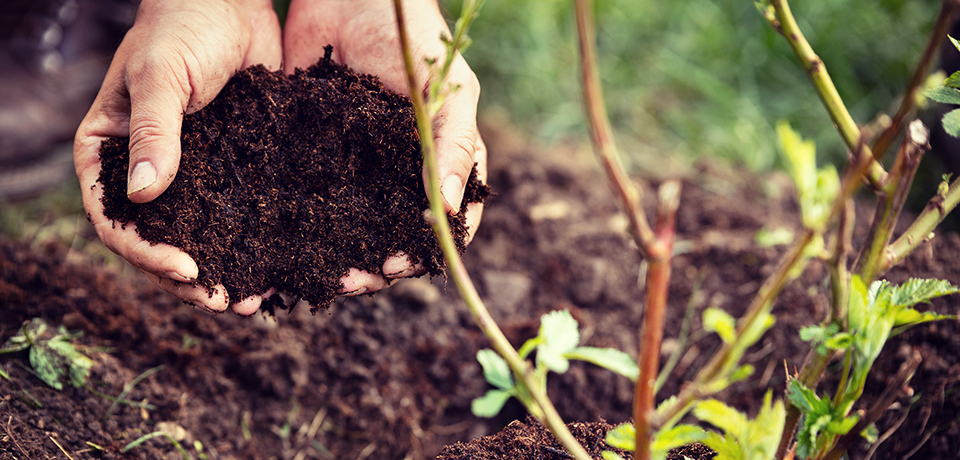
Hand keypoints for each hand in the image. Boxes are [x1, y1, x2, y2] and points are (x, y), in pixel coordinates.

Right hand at [73, 0, 281, 314]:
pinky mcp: (232, 167)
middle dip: (189, 278)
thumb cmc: (181, 28)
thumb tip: (146, 195)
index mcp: (111, 154)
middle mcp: (149, 171)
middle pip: (159, 240)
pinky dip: (254, 241)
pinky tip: (279, 264)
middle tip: (226, 302)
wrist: (229, 3)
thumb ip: (153, 133)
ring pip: (201, 235)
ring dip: (225, 269)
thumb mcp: (159, 78)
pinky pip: (239, 212)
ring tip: (255, 300)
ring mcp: (192, 173)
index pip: (116, 219)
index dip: (146, 252)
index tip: (187, 270)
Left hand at [283, 0, 486, 295]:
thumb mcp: (449, 92)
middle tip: (349, 282)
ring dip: (338, 256)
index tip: (397, 266)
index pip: (442, 223)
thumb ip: (455, 146)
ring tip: (318, 278)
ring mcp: (356, 167)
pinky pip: (308, 196)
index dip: (424, 252)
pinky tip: (281, 245)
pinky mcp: (314, 154)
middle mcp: (398, 174)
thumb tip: (451, 208)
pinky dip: (299, 225)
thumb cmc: (415, 39)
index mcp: (439, 163)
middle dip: (375, 267)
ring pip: (350, 226)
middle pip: (393, 236)